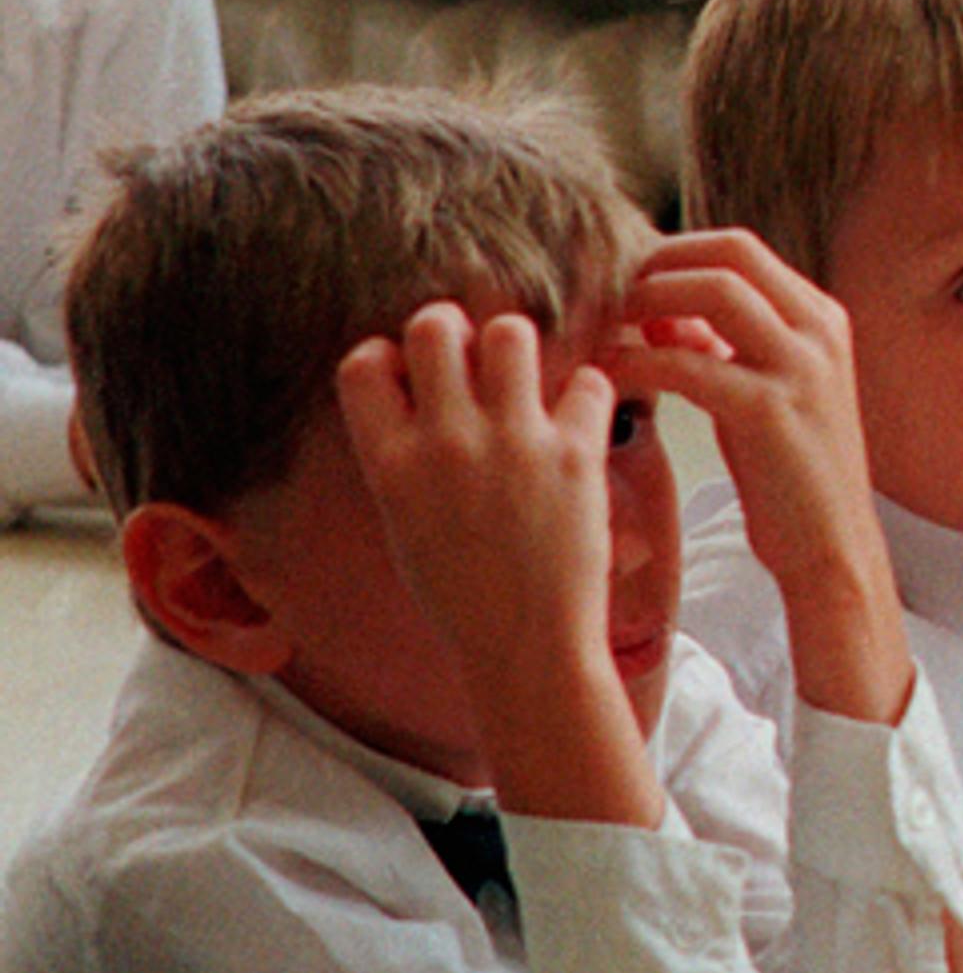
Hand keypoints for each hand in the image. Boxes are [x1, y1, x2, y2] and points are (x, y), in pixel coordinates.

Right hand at [337, 305, 655, 820]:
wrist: (524, 646)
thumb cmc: (462, 591)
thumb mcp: (405, 520)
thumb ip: (406, 453)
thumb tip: (417, 390)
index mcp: (390, 462)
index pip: (364, 363)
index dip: (389, 356)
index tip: (413, 377)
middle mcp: (445, 442)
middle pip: (435, 326)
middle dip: (454, 330)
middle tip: (474, 359)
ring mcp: (512, 443)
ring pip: (511, 333)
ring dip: (520, 347)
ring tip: (526, 382)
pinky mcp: (575, 453)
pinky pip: (588, 380)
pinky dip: (588, 393)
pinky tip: (579, 420)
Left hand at [609, 230, 911, 724]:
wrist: (830, 547)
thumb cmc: (788, 473)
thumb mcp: (761, 392)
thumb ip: (721, 344)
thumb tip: (657, 307)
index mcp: (821, 318)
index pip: (738, 247)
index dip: (674, 252)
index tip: (627, 279)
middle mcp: (819, 331)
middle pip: (727, 253)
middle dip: (658, 264)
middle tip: (606, 294)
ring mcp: (801, 368)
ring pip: (712, 292)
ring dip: (647, 301)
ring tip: (606, 327)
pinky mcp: (770, 411)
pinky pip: (689, 362)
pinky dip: (639, 360)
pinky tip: (609, 375)